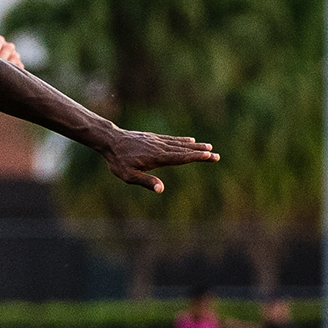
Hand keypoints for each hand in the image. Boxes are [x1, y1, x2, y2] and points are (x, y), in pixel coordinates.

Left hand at [98, 129, 218, 192]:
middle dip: (201, 153)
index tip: (210, 156)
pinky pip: (172, 139)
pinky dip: (182, 140)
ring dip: (195, 146)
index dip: (196, 157)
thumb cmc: (118, 161)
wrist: (110, 140)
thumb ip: (146, 181)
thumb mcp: (128, 175)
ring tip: (208, 147)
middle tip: (216, 155)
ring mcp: (157, 141)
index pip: (181, 158)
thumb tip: (161, 189)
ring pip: (180, 144)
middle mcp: (160, 147)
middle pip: (184, 150)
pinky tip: (190, 141)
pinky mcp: (153, 138)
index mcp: (157, 157)